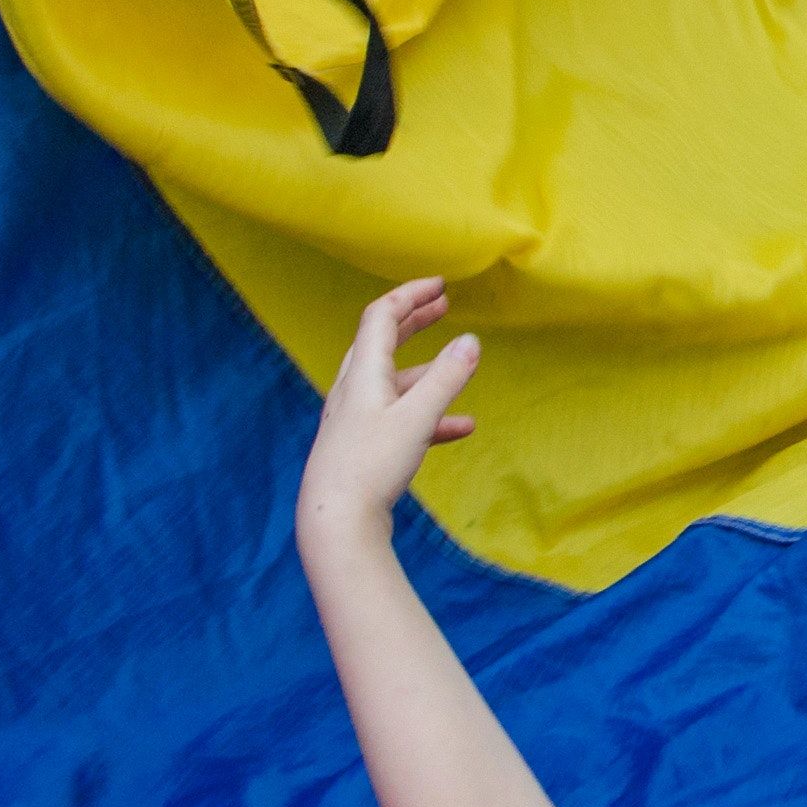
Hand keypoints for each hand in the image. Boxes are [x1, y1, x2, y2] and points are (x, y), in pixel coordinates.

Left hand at [301, 281, 477, 563]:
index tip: (439, 285)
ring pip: (393, 382)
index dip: (410, 295)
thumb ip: (445, 379)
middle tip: (442, 306)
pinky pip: (399, 417)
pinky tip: (461, 428)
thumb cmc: (371, 466)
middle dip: (414, 322)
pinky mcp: (362, 447)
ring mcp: (356, 419)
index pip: (381, 316)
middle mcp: (353, 391)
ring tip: (459, 367)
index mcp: (362, 373)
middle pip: (382, 343)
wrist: (334, 521)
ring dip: (427, 371)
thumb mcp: (416, 418)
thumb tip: (471, 340)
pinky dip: (428, 414)